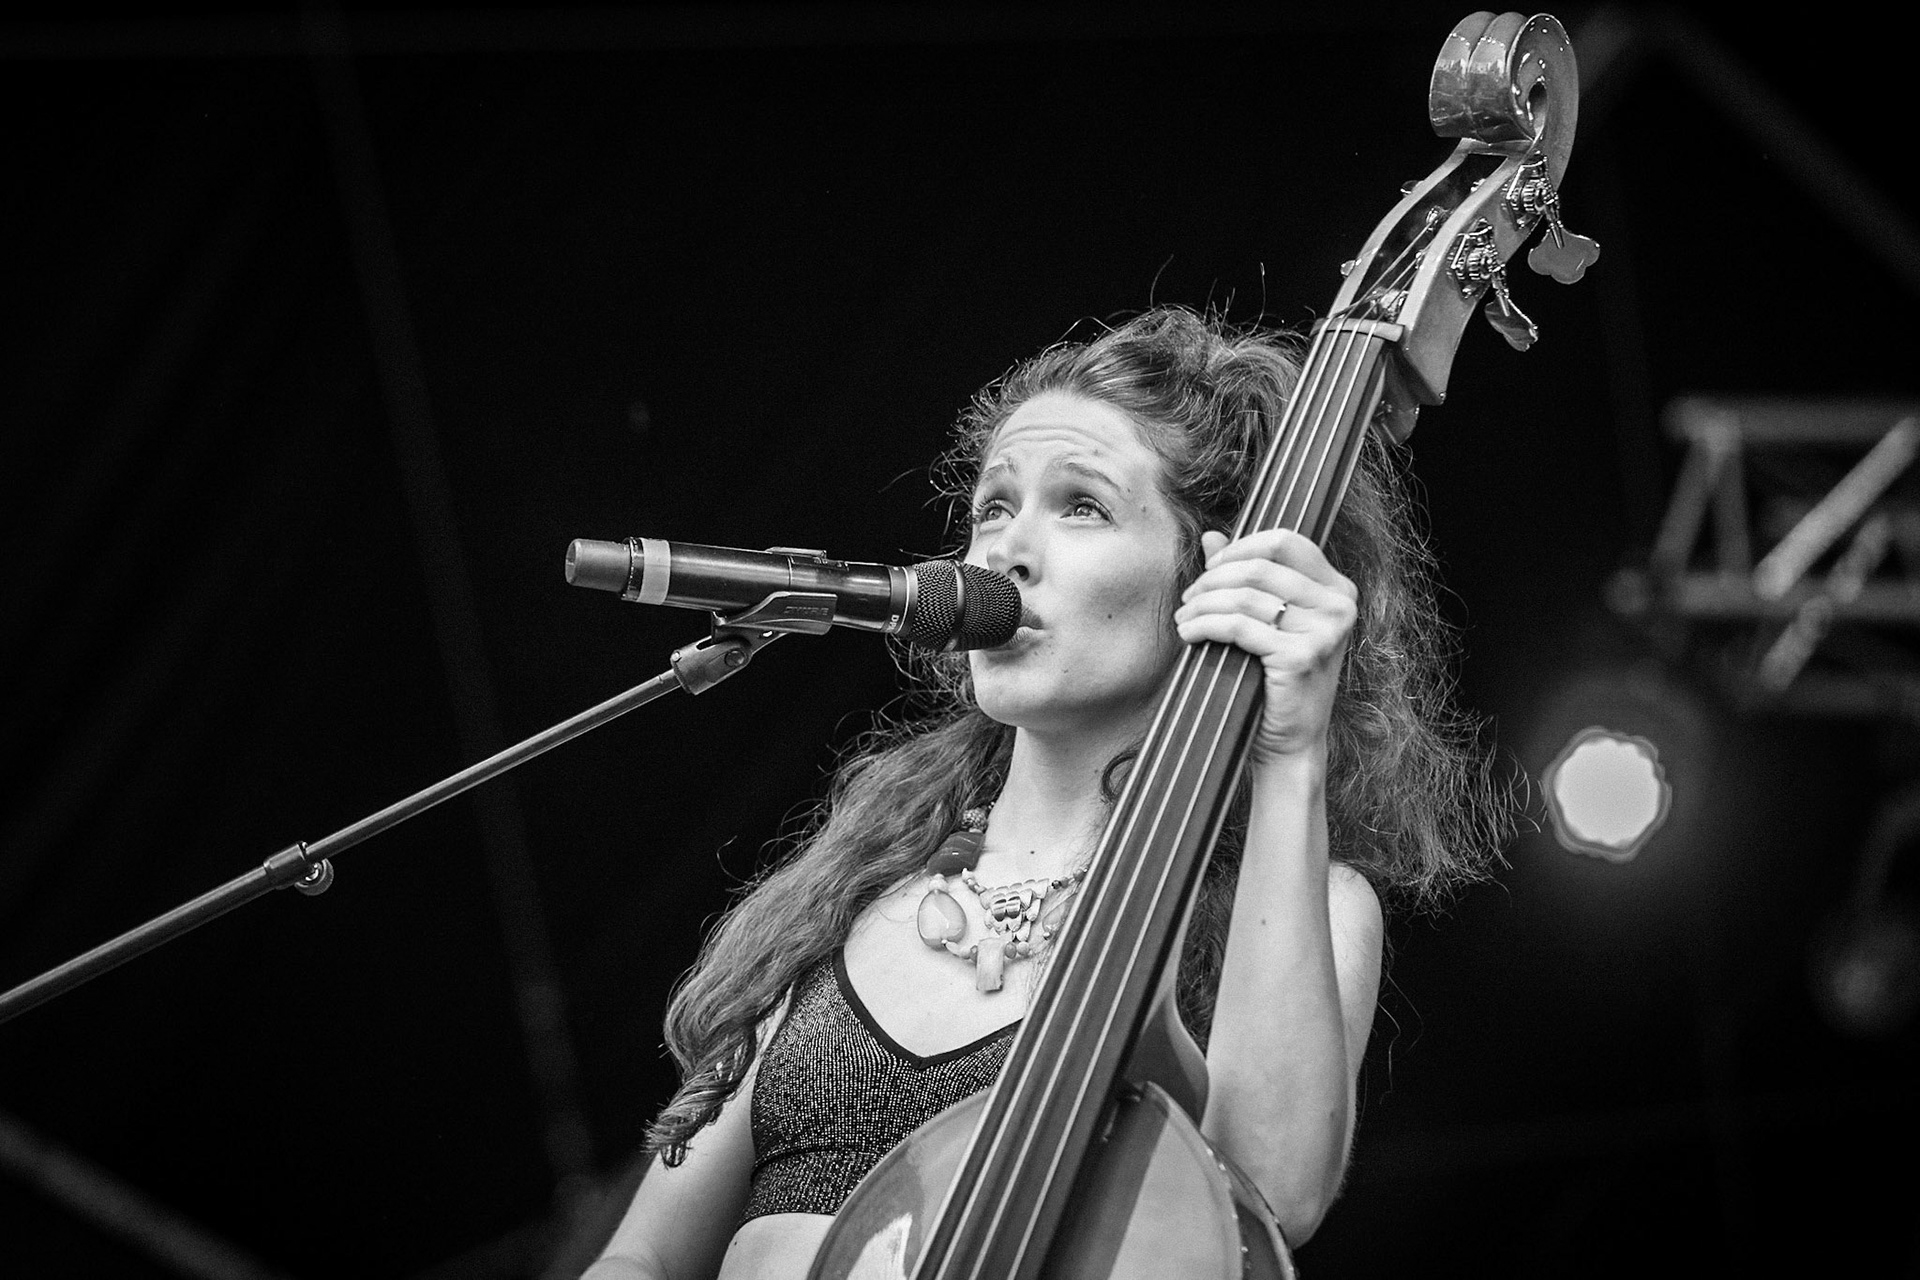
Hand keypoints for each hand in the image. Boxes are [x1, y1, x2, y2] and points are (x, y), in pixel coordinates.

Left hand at [1173, 529, 1356, 763]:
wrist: (1291, 741)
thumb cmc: (1277, 680)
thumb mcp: (1269, 621)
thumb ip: (1246, 576)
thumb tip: (1211, 536)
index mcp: (1338, 589)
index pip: (1285, 541)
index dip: (1241, 548)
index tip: (1211, 568)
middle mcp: (1339, 605)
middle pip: (1260, 566)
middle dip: (1213, 578)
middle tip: (1188, 598)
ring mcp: (1325, 631)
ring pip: (1245, 596)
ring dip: (1203, 604)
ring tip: (1184, 618)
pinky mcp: (1301, 656)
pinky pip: (1238, 626)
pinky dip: (1205, 625)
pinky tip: (1189, 634)